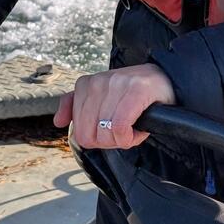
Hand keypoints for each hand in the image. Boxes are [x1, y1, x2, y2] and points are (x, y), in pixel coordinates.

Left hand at [54, 64, 175, 149]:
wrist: (166, 80)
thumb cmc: (134, 94)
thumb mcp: (102, 99)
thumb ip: (76, 107)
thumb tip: (58, 122)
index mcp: (86, 84)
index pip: (79, 131)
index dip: (98, 139)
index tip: (112, 131)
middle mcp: (98, 81)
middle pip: (89, 135)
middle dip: (108, 142)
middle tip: (123, 133)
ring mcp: (117, 84)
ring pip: (105, 133)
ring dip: (122, 139)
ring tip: (133, 128)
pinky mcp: (135, 90)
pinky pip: (120, 127)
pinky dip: (130, 137)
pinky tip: (138, 131)